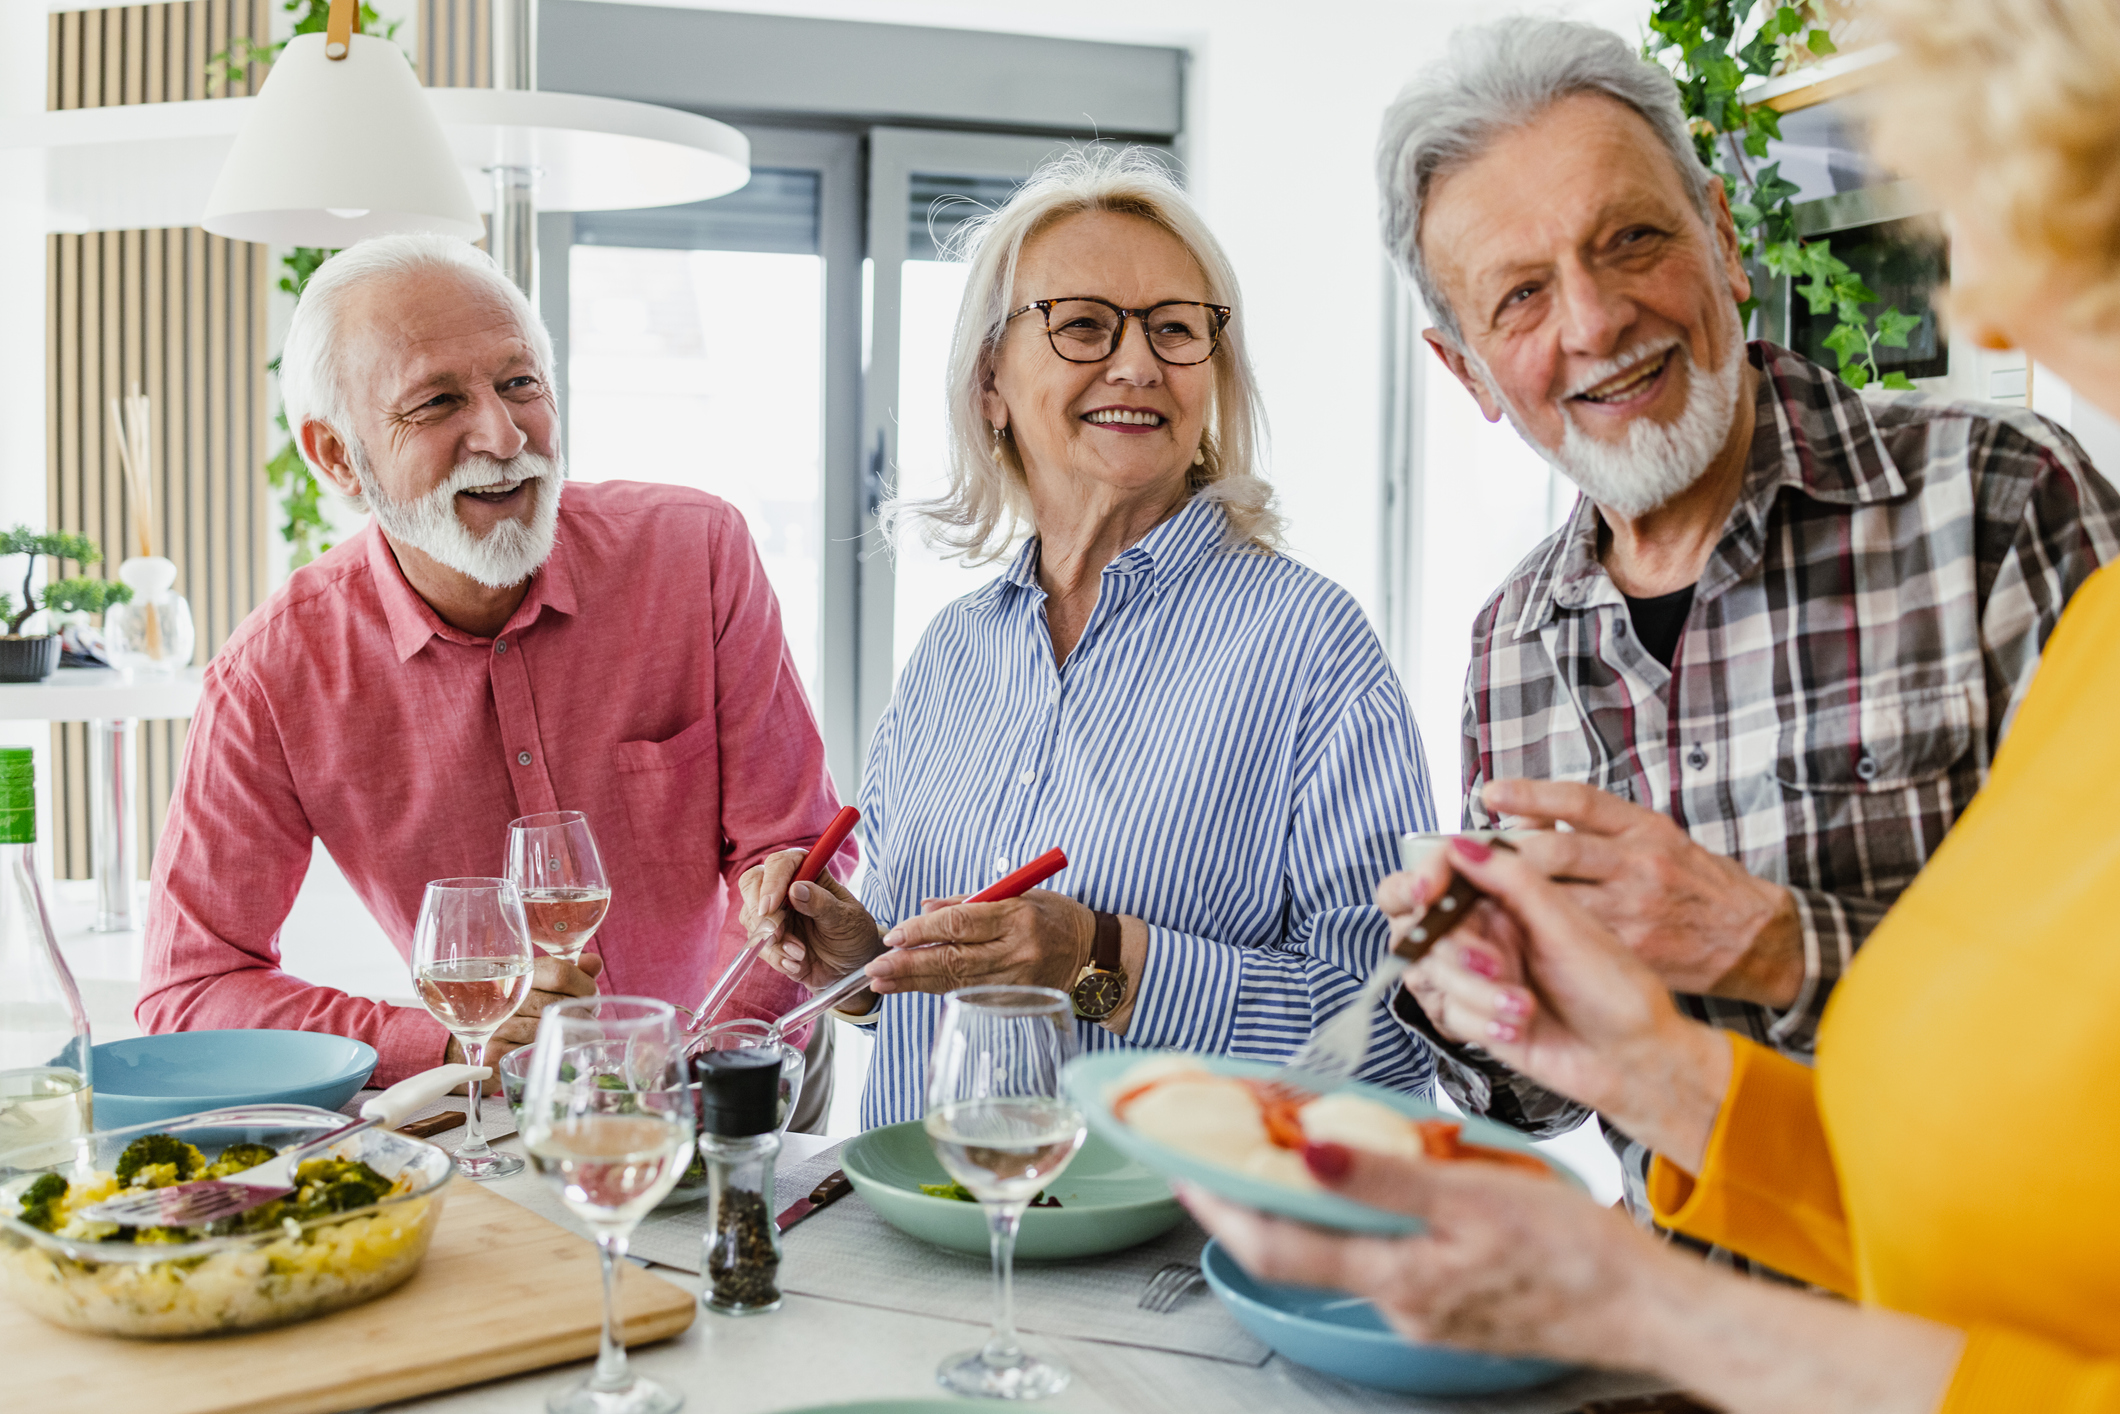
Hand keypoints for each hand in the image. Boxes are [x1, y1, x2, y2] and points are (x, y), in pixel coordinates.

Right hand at [443, 952, 602, 1089]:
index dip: (584, 985)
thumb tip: (593, 962)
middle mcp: (505, 993)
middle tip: (589, 1021)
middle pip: (558, 1003)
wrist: (475, 1038)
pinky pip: (533, 1051)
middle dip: (582, 1014)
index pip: (561, 972)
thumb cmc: (519, 1008)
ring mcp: (497, 1022)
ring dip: (571, 1036)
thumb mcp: (543, 986)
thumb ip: (569, 973)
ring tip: (577, 1036)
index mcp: (521, 971)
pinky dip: (550, 1052)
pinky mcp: (494, 1050)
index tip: (591, 996)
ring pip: (547, 1029)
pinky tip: (556, 1050)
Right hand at [746, 851, 883, 989]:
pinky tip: (797, 964)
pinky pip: (757, 945)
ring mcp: (775, 913)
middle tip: (776, 933)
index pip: (779, 863)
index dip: (771, 881)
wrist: (852, 965)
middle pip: (752, 883)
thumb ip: (822, 904)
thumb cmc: (854, 933)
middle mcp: (786, 889)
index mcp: (808, 873)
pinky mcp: (769, 938)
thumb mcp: (846, 919)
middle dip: (758, 911)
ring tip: (800, 954)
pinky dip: (775, 958)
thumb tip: (796, 888)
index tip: (771, 906)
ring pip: (750, 917)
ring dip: (772, 940)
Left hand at [864, 888, 1093, 996]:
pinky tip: (912, 988)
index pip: (960, 923)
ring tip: (882, 982)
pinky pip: (968, 994)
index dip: (923, 930)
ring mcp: (1015, 981)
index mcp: (1016, 916)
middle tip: (875, 968)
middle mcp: (1016, 951)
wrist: (1092, 954)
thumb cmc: (1053, 917)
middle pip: (952, 959)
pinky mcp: (1013, 1001)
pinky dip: (938, 990)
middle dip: (908, 965)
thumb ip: (969, 902)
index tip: (894, 934)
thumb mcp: (1017, 894)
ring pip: (955, 983)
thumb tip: (924, 910)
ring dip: (914, 983)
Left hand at [1181, 1143, 1682, 1365]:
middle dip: (1250, 1198)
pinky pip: (1384, 1255)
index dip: (1218, 1205)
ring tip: (1285, 1144)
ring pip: (1341, 1249)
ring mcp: (1423, 1310)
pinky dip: (1359, 1216)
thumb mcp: (1477, 1195)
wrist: (1650, 1309)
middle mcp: (1399, 1305)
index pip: (1274, 1245)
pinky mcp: (1449, 1303)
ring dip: (1307, 1202)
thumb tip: (1305, 1154)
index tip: (1179, 1164)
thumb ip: (1386, 1179)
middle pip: (1297, 1249)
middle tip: (1219, 1146)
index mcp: (1398, 1278)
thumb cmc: (1577, 1251)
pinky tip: (1369, 1180)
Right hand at [1385, 837, 1730, 1168]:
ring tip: (1522, 1006)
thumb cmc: (1617, 991)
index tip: (1426, 892)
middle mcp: (1494, 933)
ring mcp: (1484, 975)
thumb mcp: (1567, 926)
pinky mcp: (1480, 1016)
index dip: (1428, 877)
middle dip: (1457, 951)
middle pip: (1431, 927)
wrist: (1633, 1058)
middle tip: (1491, 965)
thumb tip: (1463, 844)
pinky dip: (1483, 1023)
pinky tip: (1519, 1027)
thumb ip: (1513, 881)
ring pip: (1436, 973)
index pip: (1449, 872)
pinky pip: (1451, 1013)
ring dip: (1477, 993)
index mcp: (1513, 900)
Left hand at [1481, 779, 1803, 1007]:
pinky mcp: (1632, 950)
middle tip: (1470, 857)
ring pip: (1555, 900)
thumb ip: (1594, 828)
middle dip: (1505, 856)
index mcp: (1644, 828)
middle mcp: (1640, 863)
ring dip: (1510, 899)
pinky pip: (1572, 940)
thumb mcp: (1653, 837)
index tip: (1490, 793)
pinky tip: (1510, 933)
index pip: (1580, 802)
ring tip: (1478, 895)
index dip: (1530, 794)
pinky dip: (1536, 936)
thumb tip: (1525, 817)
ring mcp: (1636, 910)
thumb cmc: (1694, 882)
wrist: (1753, 936)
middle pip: (1555, 853)